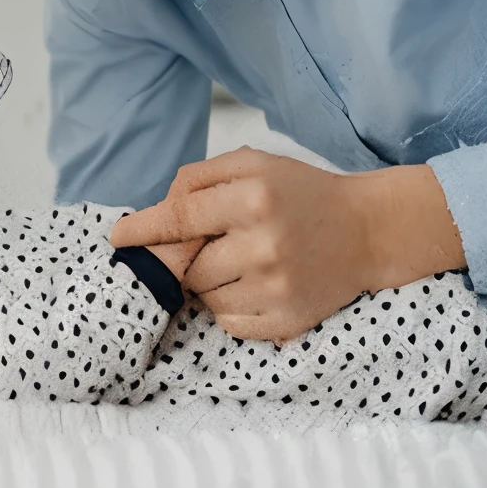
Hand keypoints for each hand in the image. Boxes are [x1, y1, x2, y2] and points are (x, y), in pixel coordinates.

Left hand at [109, 148, 464, 342]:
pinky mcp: (288, 319)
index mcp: (254, 198)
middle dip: (188, 257)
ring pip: (205, 297)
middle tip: (214, 244)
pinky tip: (254, 285)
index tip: (118, 236)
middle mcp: (264, 244)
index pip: (179, 218)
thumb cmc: (304, 192)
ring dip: (209, 282)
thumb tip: (160, 205)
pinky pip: (230, 323)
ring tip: (240, 262)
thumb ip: (202, 176)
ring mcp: (277, 287)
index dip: (142, 228)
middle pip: (188, 265)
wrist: (368, 230)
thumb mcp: (256, 164)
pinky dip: (230, 307)